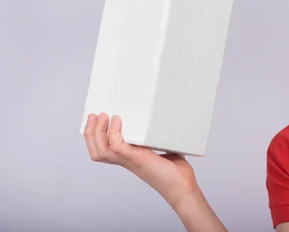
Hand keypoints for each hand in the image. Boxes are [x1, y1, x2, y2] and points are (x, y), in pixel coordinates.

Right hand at [83, 113, 198, 208]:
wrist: (183, 187)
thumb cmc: (177, 172)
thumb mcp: (165, 149)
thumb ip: (160, 137)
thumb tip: (164, 120)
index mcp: (129, 159)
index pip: (103, 151)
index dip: (95, 138)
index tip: (96, 120)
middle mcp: (126, 161)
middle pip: (97, 151)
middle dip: (90, 133)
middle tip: (94, 115)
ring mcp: (130, 161)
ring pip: (101, 151)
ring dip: (97, 132)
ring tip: (103, 116)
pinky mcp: (137, 159)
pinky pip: (116, 146)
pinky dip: (113, 132)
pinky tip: (117, 121)